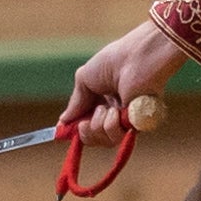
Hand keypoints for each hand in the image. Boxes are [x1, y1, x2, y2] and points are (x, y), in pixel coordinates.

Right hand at [60, 19, 182, 145]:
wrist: (134, 60)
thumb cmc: (112, 62)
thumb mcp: (84, 79)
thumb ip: (75, 103)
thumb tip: (63, 121)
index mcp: (102, 100)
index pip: (86, 123)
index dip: (75, 129)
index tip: (63, 131)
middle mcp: (114, 112)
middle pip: (93, 137)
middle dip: (84, 132)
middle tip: (84, 122)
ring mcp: (126, 120)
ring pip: (104, 140)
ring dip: (97, 126)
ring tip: (104, 109)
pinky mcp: (137, 125)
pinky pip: (117, 138)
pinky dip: (111, 126)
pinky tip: (115, 111)